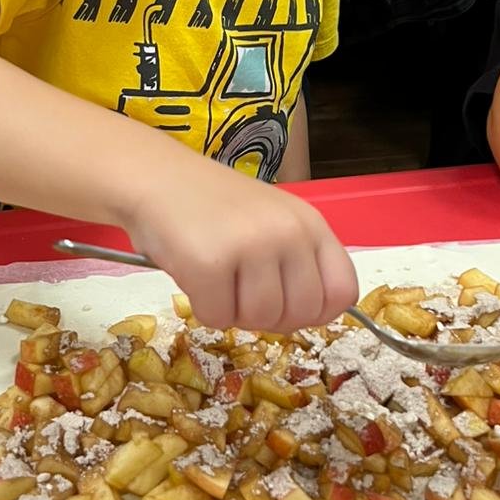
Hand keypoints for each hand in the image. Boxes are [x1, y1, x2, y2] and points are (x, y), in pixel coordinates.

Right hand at [122, 157, 357, 332]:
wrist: (155, 178)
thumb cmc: (212, 207)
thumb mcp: (271, 222)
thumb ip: (298, 262)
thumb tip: (311, 317)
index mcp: (310, 223)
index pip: (343, 291)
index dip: (317, 312)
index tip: (287, 305)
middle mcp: (288, 232)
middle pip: (301, 314)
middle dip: (269, 317)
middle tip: (241, 293)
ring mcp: (251, 246)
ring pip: (260, 321)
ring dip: (234, 312)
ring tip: (217, 279)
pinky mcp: (210, 264)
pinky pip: (218, 318)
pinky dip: (202, 308)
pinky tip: (194, 276)